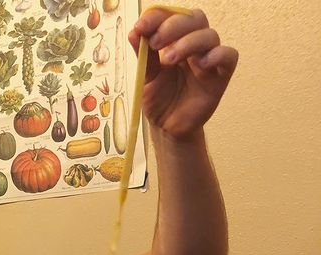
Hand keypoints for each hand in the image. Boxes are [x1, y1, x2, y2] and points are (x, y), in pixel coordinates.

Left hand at [128, 8, 237, 139]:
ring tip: (169, 59)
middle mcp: (194, 46)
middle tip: (155, 42)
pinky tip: (202, 64)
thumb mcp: (146, 76)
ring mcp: (208, 60)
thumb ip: (143, 55)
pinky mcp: (220, 77)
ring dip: (189, 42)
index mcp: (176, 41)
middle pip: (195, 19)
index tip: (141, 27)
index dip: (158, 17)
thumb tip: (135, 32)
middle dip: (174, 26)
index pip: (172, 17)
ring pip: (210, 35)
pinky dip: (218, 55)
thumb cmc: (159, 100)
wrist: (167, 127)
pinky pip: (229, 56)